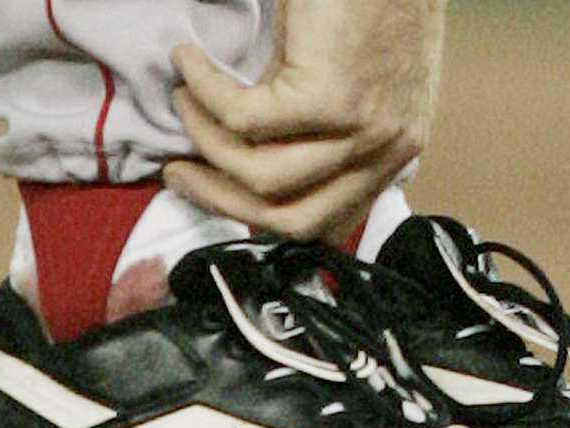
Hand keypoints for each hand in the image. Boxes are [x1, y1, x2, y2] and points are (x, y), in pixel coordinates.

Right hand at [163, 0, 445, 244]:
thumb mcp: (349, 81)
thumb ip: (315, 130)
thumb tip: (245, 154)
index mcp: (390, 152)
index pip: (326, 222)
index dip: (263, 217)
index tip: (220, 192)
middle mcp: (385, 151)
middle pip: (293, 219)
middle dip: (222, 201)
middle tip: (179, 173)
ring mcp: (362, 130)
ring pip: (263, 176)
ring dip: (207, 142)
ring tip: (184, 102)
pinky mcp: (332, 98)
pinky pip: (244, 119)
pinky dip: (206, 93)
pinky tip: (191, 62)